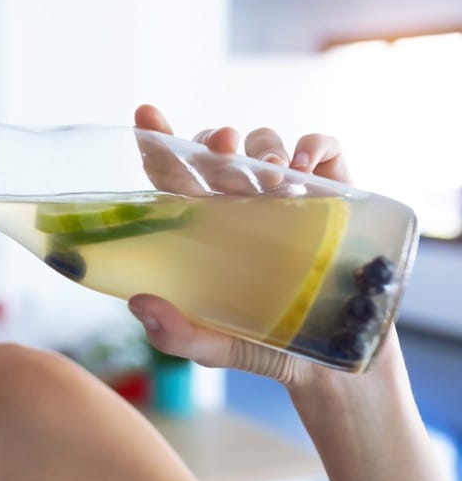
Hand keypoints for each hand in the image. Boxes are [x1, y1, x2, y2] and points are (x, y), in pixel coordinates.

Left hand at [127, 104, 356, 385]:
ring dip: (262, 146)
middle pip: (217, 148)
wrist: (341, 365)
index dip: (158, 140)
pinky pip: (324, 150)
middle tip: (221, 149)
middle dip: (214, 138)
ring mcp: (288, 194)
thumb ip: (179, 334)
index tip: (145, 114)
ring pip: (264, 142)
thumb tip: (139, 304)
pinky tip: (306, 167)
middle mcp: (241, 201)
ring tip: (271, 176)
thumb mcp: (218, 347)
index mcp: (204, 224)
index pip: (174, 173)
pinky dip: (315, 146)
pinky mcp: (335, 194)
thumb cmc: (268, 347)